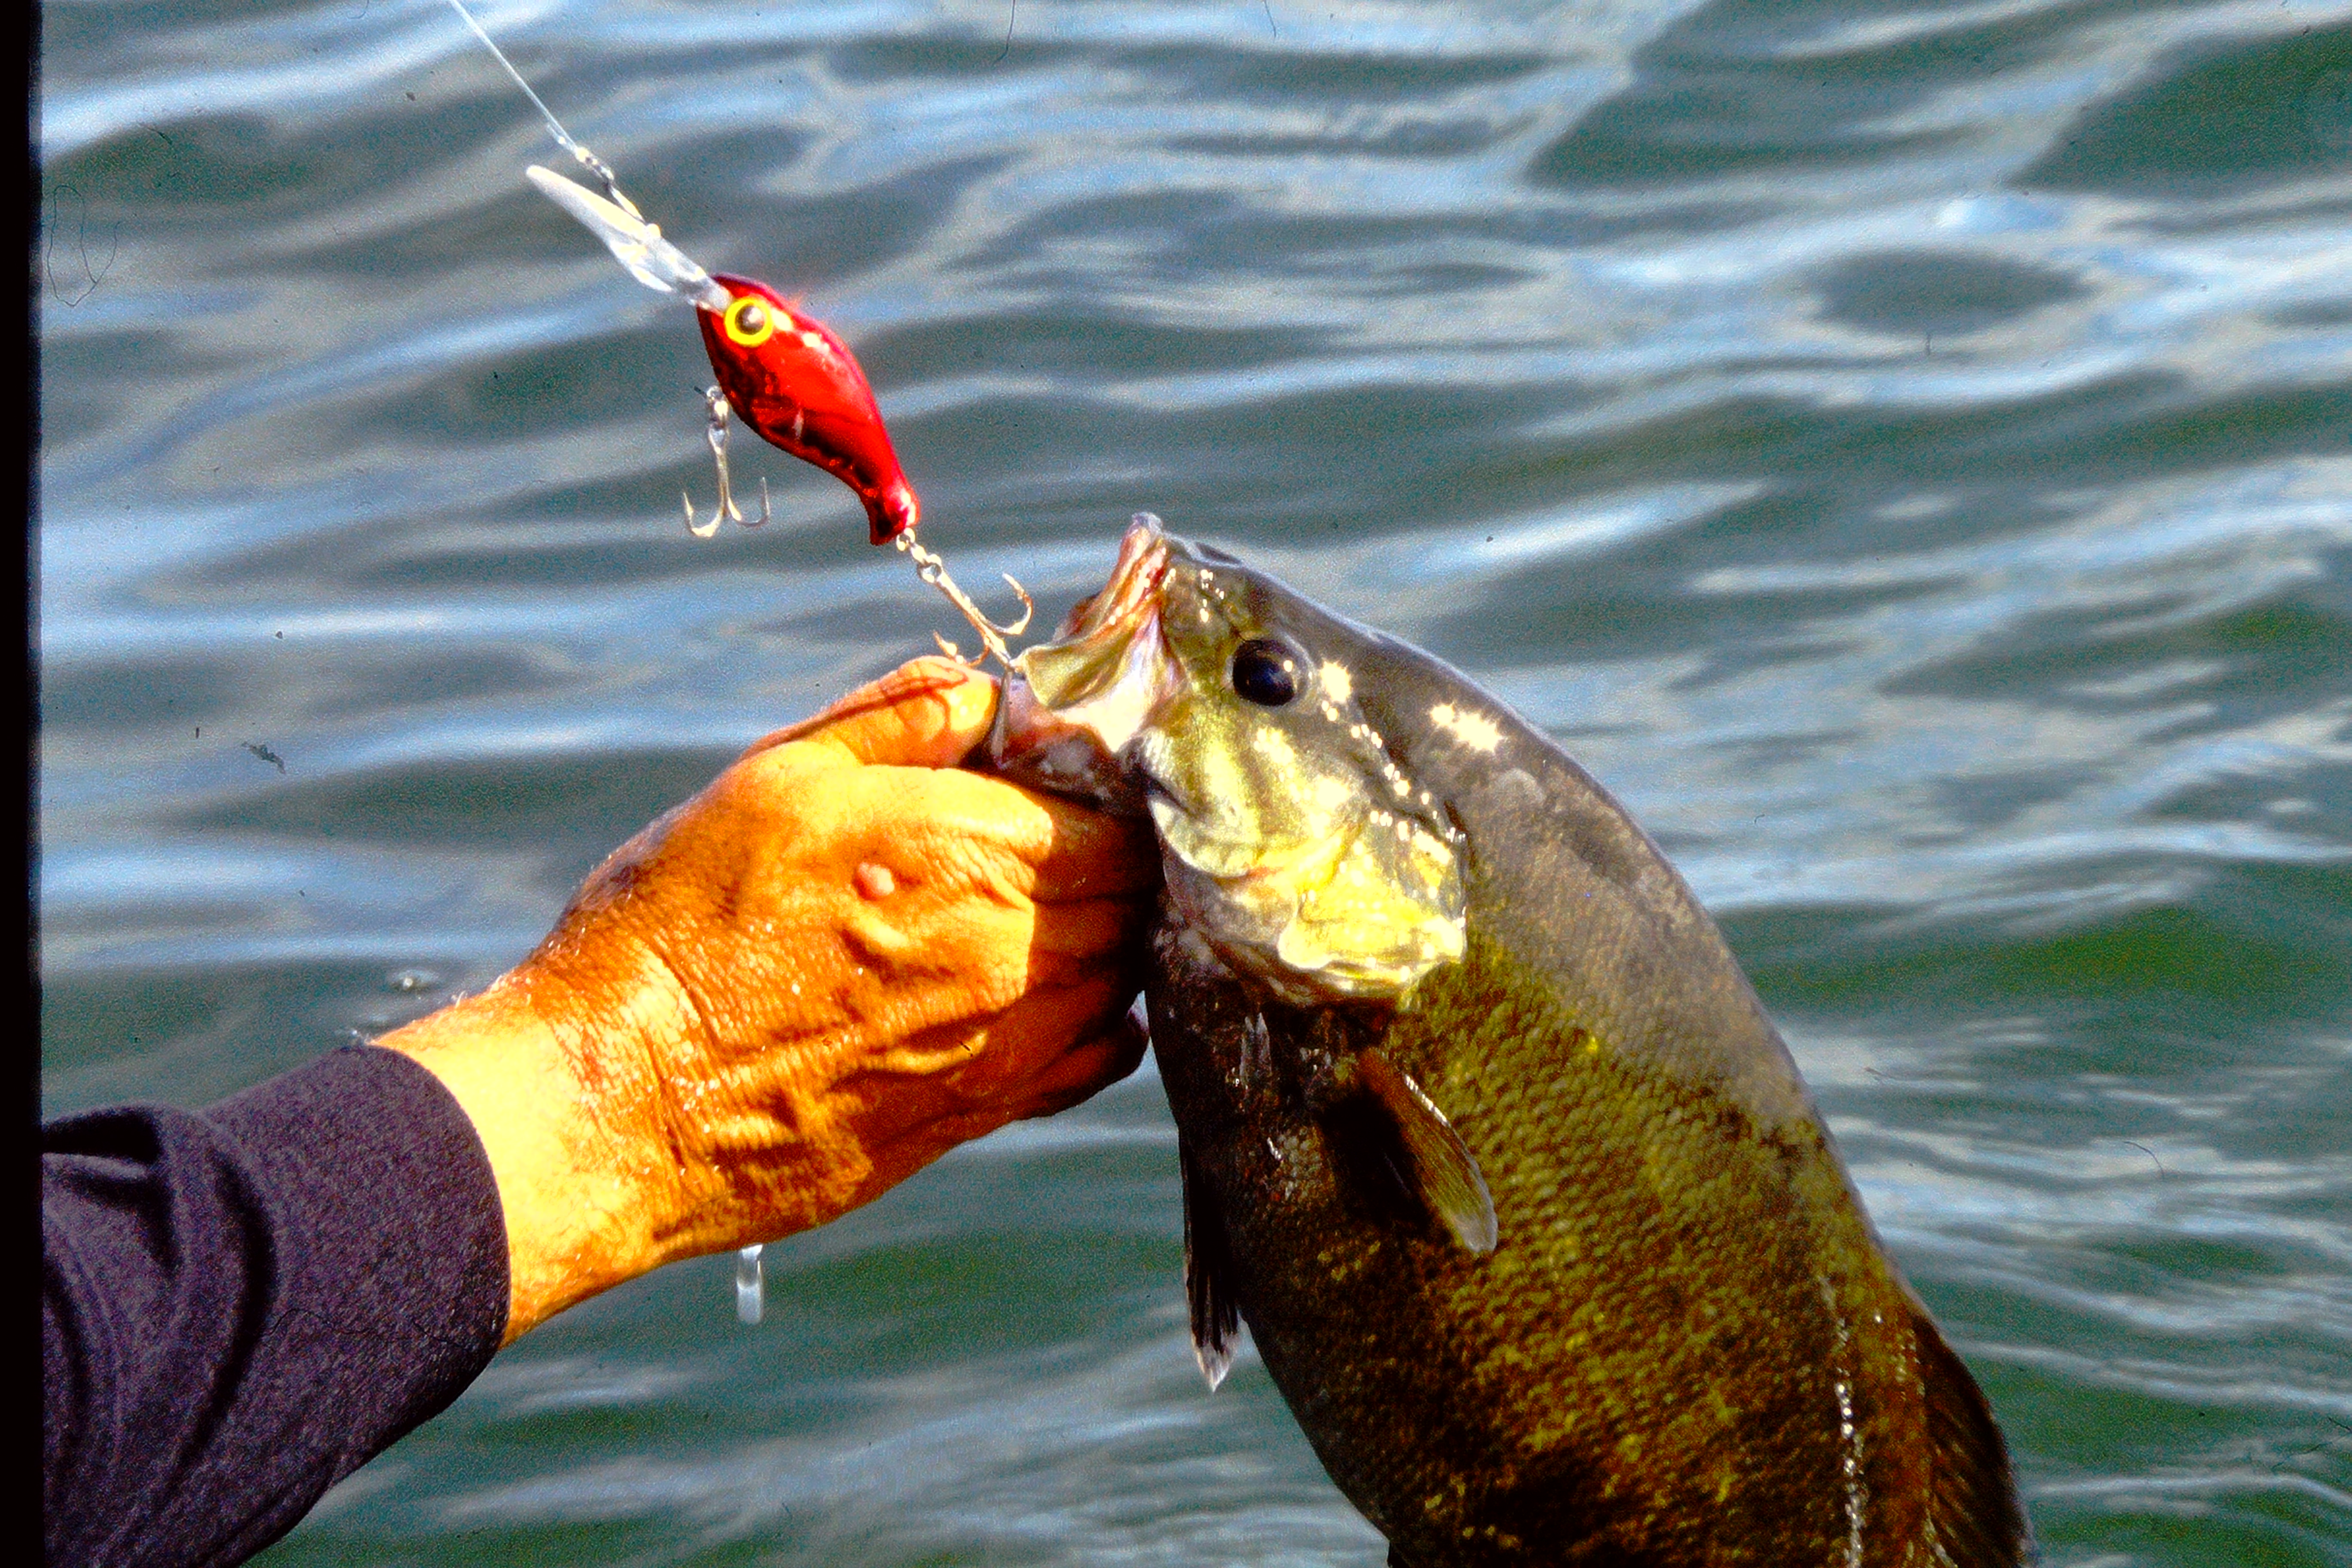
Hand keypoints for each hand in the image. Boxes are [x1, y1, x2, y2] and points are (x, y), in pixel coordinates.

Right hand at [381, 657, 1157, 1341]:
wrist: (621, 1098)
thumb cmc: (680, 927)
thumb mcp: (777, 778)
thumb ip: (899, 721)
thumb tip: (985, 693)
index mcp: (973, 849)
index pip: (1119, 819)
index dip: (1100, 800)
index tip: (1059, 795)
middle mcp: (1013, 950)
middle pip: (1132, 900)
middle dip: (1107, 870)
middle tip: (1048, 854)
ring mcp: (1003, 1044)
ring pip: (1119, 980)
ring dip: (1099, 946)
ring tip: (1033, 925)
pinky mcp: (975, 1117)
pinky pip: (1090, 1065)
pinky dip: (1091, 1028)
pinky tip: (1040, 1004)